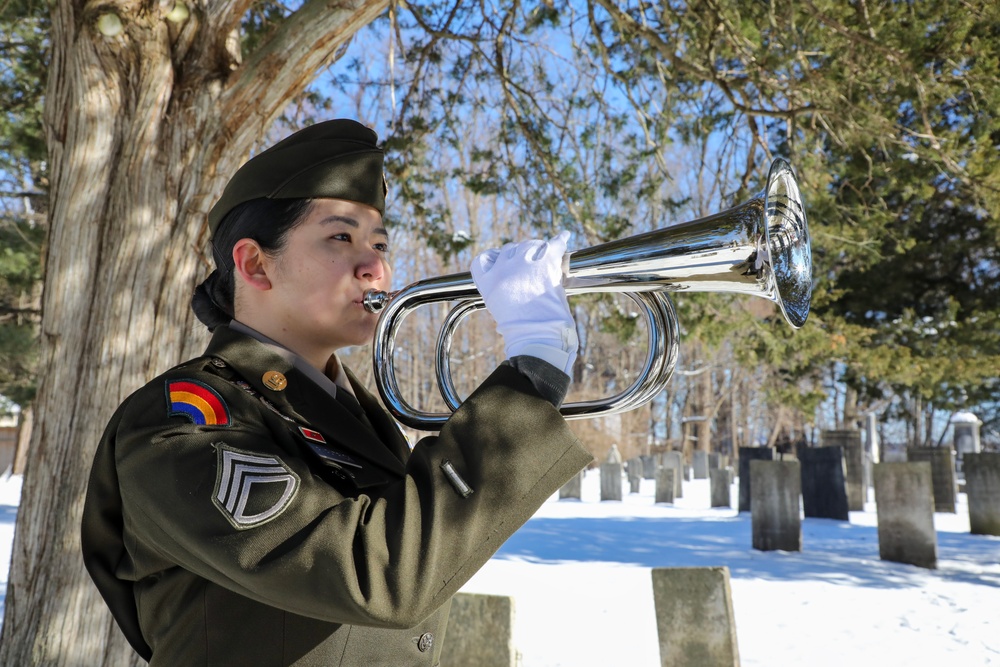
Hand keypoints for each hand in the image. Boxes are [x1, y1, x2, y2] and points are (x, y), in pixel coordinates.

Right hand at [470, 231, 577, 373]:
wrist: (538, 334)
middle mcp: (502, 268)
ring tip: (545, 258)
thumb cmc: (521, 329)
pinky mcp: (545, 263)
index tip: (502, 260)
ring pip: (529, 245)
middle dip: (519, 254)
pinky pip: (553, 244)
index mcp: (487, 281)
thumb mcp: (499, 309)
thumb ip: (501, 290)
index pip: (484, 259)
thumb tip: (512, 282)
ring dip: (537, 250)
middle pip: (509, 249)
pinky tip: (564, 237)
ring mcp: (523, 263)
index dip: (494, 258)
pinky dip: (560, 240)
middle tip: (530, 265)